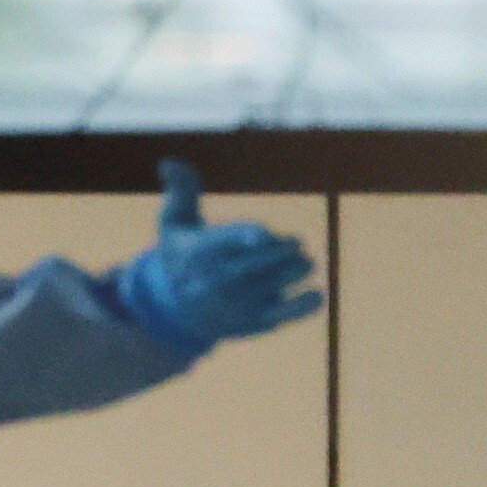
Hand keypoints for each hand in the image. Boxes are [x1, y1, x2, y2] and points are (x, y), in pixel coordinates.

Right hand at [106, 159, 321, 351]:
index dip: (245, 236)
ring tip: (306, 262)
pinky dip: (303, 306)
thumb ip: (181, 190)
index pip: (224, 243)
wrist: (178, 308)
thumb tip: (169, 162)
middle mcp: (215, 282)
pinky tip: (317, 295)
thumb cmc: (183, 253)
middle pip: (256, 263)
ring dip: (296, 272)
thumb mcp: (175, 221)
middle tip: (297, 242)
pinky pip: (281, 316)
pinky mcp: (251, 324)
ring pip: (272, 286)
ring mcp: (235, 306)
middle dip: (282, 251)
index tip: (262, 234)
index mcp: (198, 252)